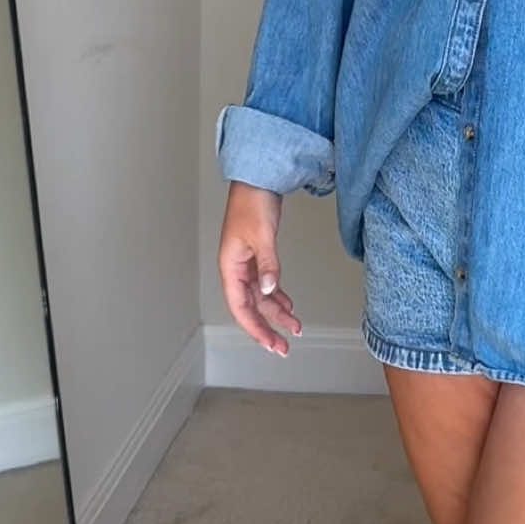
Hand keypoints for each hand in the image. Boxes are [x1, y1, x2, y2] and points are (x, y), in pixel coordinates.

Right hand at [218, 181, 303, 355]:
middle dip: (267, 326)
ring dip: (276, 312)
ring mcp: (246, 262)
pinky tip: (288, 304)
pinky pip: (265, 283)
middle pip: (251, 306)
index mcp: (230, 266)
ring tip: (294, 326)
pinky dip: (277, 294)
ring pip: (260, 296)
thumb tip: (270, 291)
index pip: (240, 307)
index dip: (255, 328)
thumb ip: (267, 264)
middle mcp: (236, 268)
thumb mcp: (262, 235)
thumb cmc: (253, 201)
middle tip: (284, 346)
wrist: (258, 177)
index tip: (271, 344)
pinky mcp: (257, 254)